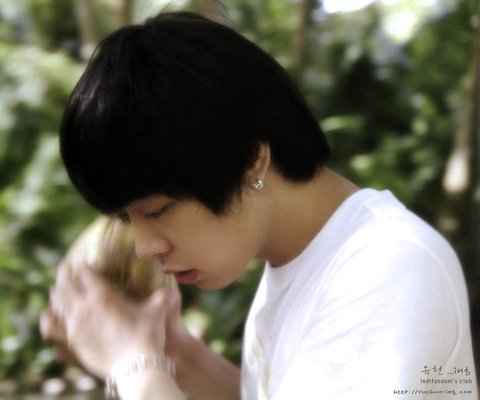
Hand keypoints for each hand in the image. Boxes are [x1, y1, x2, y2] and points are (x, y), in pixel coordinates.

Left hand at [48, 261, 175, 377]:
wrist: (136, 369)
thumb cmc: (148, 336)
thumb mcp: (156, 313)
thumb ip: (161, 299)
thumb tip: (172, 291)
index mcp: (103, 296)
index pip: (84, 272)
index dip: (81, 264)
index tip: (81, 260)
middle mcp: (85, 308)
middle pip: (65, 283)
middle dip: (64, 273)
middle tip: (65, 266)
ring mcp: (76, 325)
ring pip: (57, 302)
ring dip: (56, 291)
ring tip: (57, 286)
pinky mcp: (73, 342)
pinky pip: (53, 325)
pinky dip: (51, 316)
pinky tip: (51, 314)